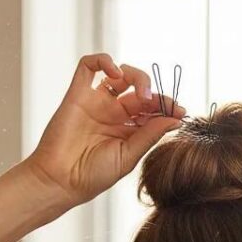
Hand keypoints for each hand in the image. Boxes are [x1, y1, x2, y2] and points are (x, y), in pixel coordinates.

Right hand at [25, 53, 185, 208]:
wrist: (61, 180)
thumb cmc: (93, 176)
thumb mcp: (129, 156)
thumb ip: (150, 135)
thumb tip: (176, 119)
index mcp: (128, 131)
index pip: (152, 111)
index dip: (167, 108)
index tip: (180, 112)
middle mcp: (113, 114)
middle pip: (140, 93)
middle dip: (155, 95)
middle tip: (161, 104)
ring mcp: (96, 103)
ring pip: (120, 75)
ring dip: (137, 76)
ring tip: (143, 93)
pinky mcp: (77, 94)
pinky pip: (88, 67)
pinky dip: (103, 60)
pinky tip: (115, 72)